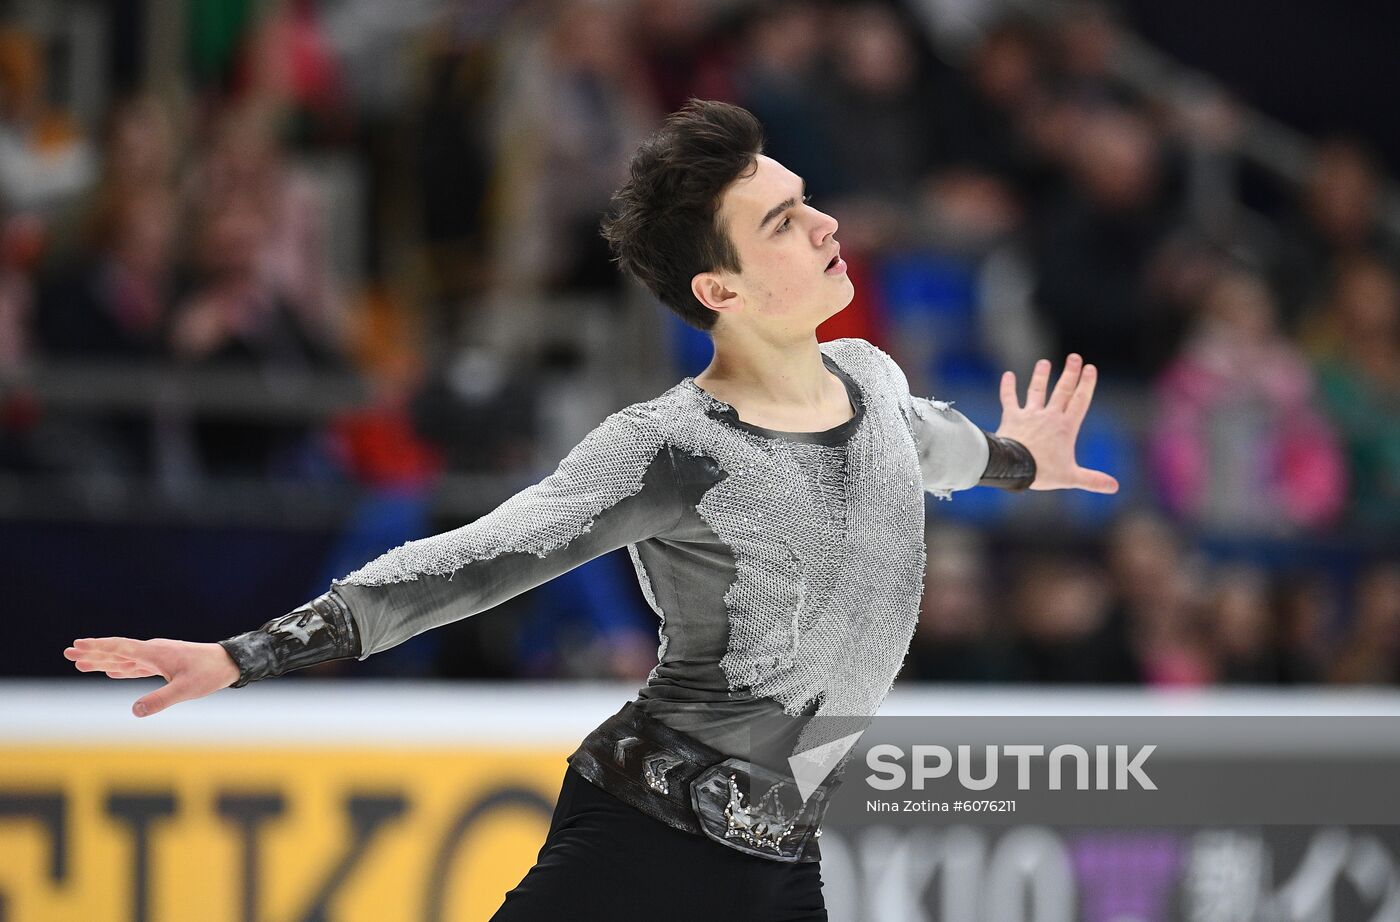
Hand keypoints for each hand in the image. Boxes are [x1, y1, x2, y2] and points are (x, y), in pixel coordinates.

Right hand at [64, 637, 240, 716]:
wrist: (230, 663)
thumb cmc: (209, 674)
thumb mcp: (186, 690)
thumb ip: (160, 700)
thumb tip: (134, 711)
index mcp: (155, 653)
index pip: (120, 648)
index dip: (98, 648)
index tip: (77, 645)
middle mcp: (153, 652)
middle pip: (116, 651)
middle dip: (92, 653)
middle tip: (67, 652)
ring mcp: (158, 657)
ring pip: (124, 659)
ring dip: (103, 661)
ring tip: (80, 663)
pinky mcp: (163, 664)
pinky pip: (136, 666)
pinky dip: (121, 668)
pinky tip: (112, 670)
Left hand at [995, 354, 1118, 493]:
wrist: (1013, 467)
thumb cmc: (1042, 472)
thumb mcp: (1071, 477)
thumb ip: (1092, 480)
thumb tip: (1115, 487)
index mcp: (1066, 427)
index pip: (1080, 401)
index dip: (1086, 384)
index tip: (1091, 368)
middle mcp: (1049, 416)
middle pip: (1062, 391)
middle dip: (1070, 373)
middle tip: (1074, 357)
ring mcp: (1030, 415)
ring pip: (1037, 391)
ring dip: (1041, 376)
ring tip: (1044, 362)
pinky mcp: (1012, 417)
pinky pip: (1009, 399)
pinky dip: (1008, 387)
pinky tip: (1008, 375)